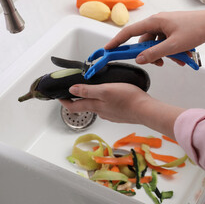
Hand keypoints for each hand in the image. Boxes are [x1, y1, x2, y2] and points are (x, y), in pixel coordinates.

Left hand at [59, 83, 185, 138]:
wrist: (146, 110)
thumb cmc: (128, 99)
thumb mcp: (105, 90)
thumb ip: (88, 90)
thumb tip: (72, 90)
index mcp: (95, 106)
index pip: (74, 106)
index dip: (65, 101)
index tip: (59, 97)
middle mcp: (101, 112)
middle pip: (84, 106)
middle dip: (77, 99)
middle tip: (73, 91)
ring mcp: (110, 114)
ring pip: (96, 107)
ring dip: (90, 100)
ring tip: (92, 89)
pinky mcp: (119, 114)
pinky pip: (107, 108)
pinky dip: (103, 102)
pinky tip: (109, 96)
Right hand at [105, 3, 204, 65]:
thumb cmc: (197, 29)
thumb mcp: (173, 45)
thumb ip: (154, 53)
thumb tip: (139, 59)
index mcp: (155, 21)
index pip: (130, 32)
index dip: (117, 41)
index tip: (108, 49)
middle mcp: (158, 23)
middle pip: (145, 42)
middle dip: (150, 55)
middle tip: (157, 63)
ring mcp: (166, 27)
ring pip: (156, 45)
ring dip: (164, 55)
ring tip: (176, 60)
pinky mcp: (174, 32)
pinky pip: (166, 44)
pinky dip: (171, 52)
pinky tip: (181, 58)